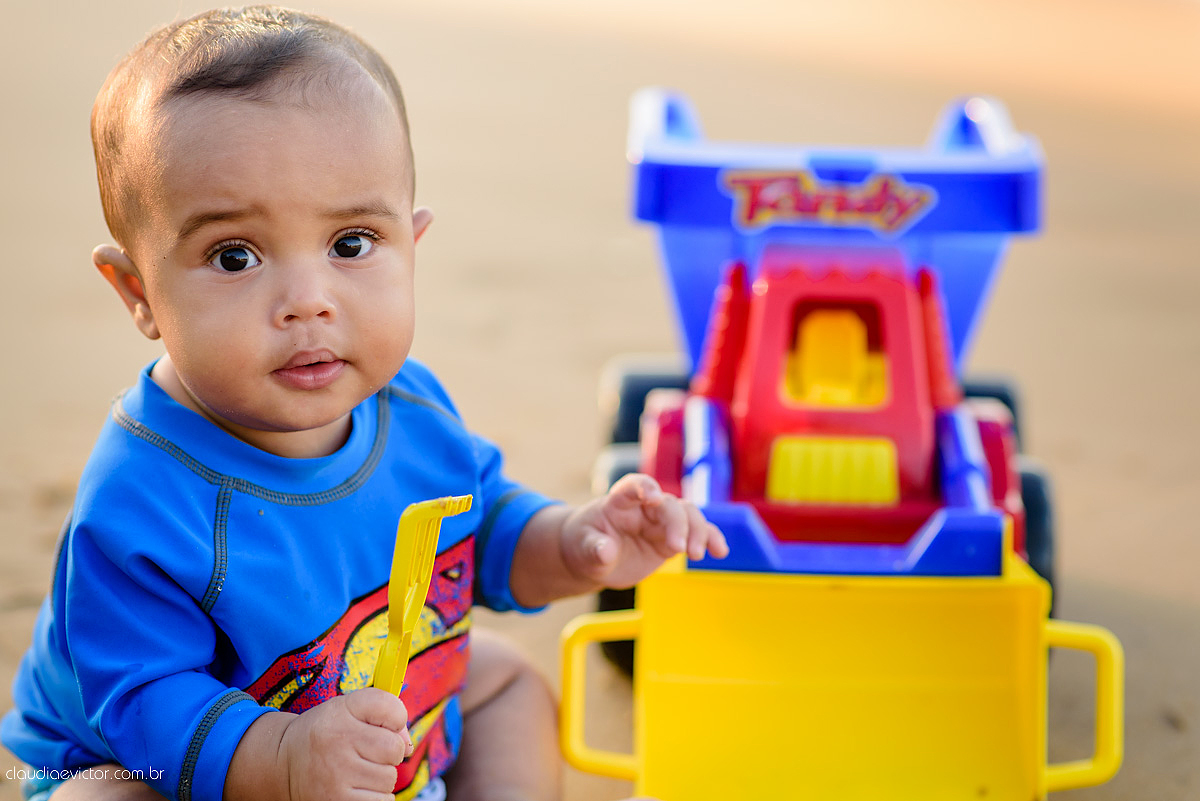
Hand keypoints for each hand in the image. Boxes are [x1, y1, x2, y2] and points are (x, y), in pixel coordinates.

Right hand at [279, 687, 413, 800]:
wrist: (284, 764)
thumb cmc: (327, 734)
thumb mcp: (347, 709)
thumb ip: (384, 713)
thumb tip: (408, 746)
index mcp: (340, 711)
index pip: (389, 707)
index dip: (395, 717)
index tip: (384, 724)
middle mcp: (337, 741)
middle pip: (395, 748)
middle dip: (388, 752)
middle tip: (367, 752)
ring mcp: (336, 775)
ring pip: (390, 778)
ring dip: (381, 777)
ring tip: (357, 771)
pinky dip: (376, 797)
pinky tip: (358, 789)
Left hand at [561, 473, 727, 588]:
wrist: (594, 556)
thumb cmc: (585, 544)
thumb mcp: (583, 548)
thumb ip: (594, 548)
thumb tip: (605, 550)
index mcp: (620, 501)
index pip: (633, 486)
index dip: (644, 487)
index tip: (653, 496)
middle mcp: (646, 506)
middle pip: (669, 504)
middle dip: (678, 523)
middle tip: (679, 548)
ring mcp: (661, 522)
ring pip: (688, 515)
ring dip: (698, 531)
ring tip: (696, 554)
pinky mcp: (672, 538)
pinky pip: (697, 534)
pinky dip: (710, 539)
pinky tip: (720, 551)